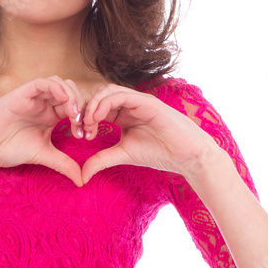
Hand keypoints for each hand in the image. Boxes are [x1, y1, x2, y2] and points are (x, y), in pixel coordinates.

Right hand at [0, 75, 87, 187]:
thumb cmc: (8, 149)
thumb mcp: (43, 156)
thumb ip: (63, 163)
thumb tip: (82, 180)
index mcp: (50, 115)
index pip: (75, 107)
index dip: (85, 118)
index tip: (86, 135)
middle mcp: (44, 103)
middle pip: (72, 92)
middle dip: (82, 106)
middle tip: (83, 124)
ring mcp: (33, 97)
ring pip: (60, 84)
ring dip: (72, 96)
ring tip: (74, 115)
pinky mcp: (21, 93)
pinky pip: (43, 82)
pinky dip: (56, 88)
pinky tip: (64, 101)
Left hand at [79, 83, 222, 183]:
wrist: (186, 156)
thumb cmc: (159, 153)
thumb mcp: (123, 155)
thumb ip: (101, 160)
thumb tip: (81, 176)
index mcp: (123, 114)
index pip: (98, 107)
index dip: (85, 117)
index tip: (81, 135)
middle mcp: (130, 104)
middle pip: (99, 95)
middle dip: (86, 109)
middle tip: (81, 128)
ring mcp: (138, 100)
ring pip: (107, 91)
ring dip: (93, 105)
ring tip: (88, 123)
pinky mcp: (146, 101)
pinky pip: (120, 95)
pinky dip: (105, 103)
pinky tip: (98, 118)